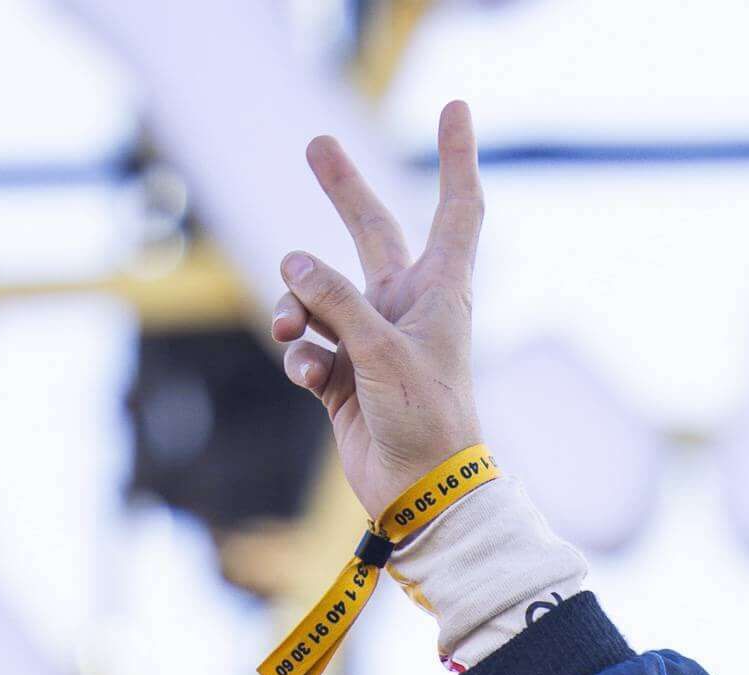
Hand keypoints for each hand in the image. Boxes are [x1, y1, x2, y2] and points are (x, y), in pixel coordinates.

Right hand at [271, 103, 485, 520]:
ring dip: (297, 305)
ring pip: (318, 295)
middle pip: (372, 231)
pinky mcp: (343, 375)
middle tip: (316, 143)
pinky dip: (300, 354)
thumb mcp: (382, 352)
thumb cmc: (425, 420)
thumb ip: (337, 301)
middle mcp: (406, 307)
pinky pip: (306, 344)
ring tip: (296, 328)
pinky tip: (309, 374)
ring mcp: (371, 339)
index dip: (456, 158)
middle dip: (342, 191)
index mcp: (440, 291)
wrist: (420, 493)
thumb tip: (292, 262)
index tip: (455, 107)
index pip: (455, 209)